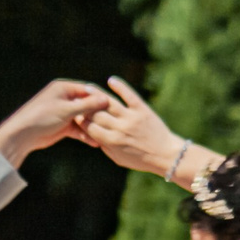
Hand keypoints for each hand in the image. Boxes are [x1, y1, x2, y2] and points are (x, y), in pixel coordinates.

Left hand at [0, 79, 114, 164]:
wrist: (22, 135)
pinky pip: (77, 129)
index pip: (88, 90)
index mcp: (64, 88)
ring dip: (92, 127)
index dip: (101, 98)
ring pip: (83, 119)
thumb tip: (106, 100)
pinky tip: (95, 142)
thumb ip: (87, 105)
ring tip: (105, 135)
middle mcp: (64, 98)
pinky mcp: (62, 126)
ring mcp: (64, 113)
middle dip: (98, 114)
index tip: (114, 106)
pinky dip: (84, 135)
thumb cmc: (41, 116)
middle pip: (87, 105)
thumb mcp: (66, 110)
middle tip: (113, 122)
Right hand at [81, 77, 213, 181]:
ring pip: (109, 103)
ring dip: (96, 94)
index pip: (90, 127)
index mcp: (112, 142)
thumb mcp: (118, 158)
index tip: (73, 114)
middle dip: (84, 106)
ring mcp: (131, 117)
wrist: (165, 154)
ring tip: (86, 87)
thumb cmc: (140, 159)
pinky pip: (129, 95)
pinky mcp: (142, 109)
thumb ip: (104, 145)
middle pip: (97, 114)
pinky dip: (120, 86)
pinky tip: (111, 80)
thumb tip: (90, 132)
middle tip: (76, 99)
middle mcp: (120, 128)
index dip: (80, 120)